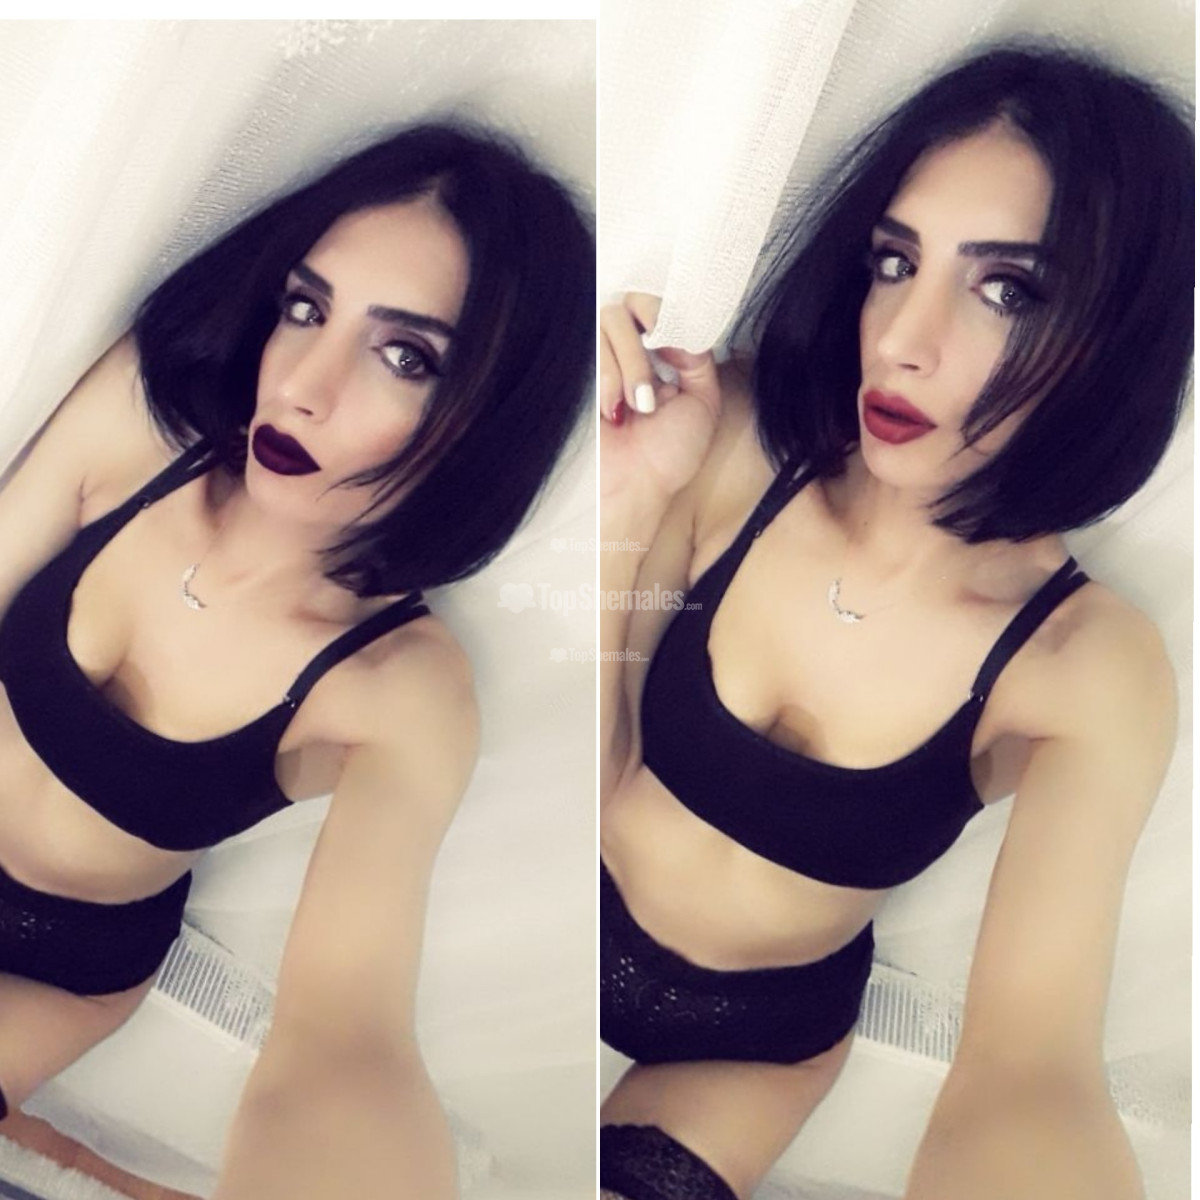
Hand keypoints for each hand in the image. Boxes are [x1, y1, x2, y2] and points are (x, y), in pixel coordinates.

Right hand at [599, 294, 720, 507]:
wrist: (634, 489)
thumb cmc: (668, 455)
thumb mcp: (703, 400)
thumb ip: (697, 355)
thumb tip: (678, 324)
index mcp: (655, 353)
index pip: (651, 304)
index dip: (658, 314)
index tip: (667, 345)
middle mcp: (623, 350)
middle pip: (626, 307)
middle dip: (640, 351)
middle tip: (647, 396)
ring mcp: (594, 359)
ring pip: (606, 322)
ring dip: (626, 367)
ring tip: (634, 409)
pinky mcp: (572, 371)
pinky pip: (587, 347)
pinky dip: (606, 377)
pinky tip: (611, 410)